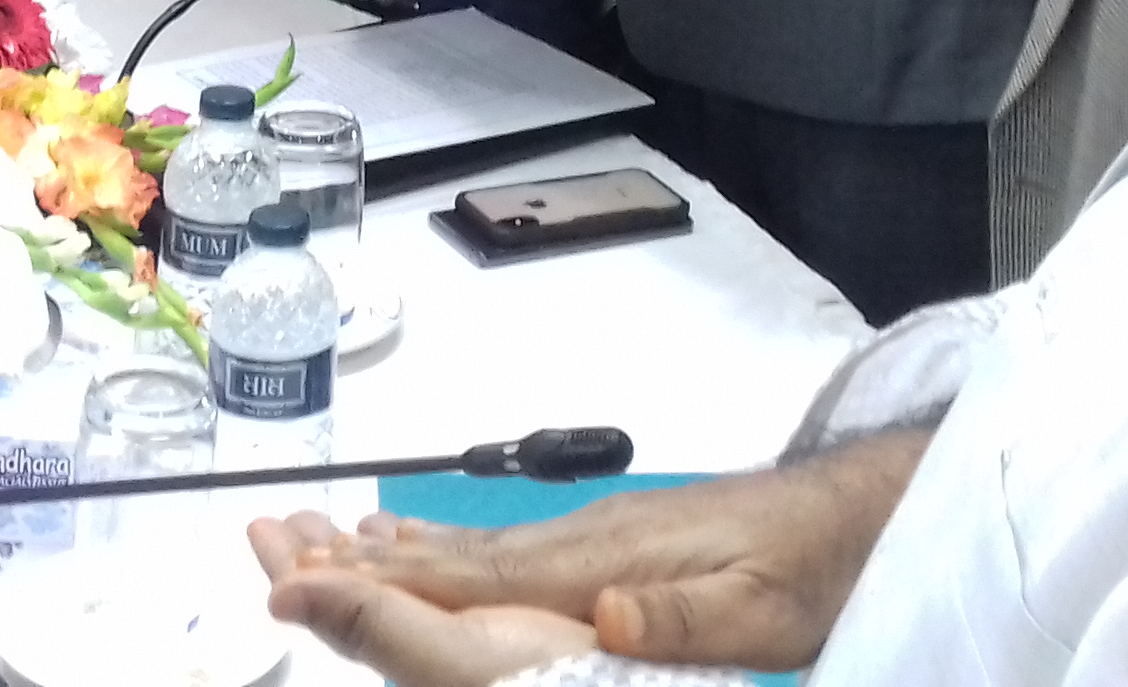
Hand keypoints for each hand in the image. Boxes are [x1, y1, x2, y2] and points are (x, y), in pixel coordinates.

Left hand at [254, 512, 594, 686]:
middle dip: (321, 555)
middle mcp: (436, 649)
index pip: (334, 610)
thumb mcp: (453, 657)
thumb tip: (280, 596)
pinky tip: (417, 541)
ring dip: (365, 553)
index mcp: (413, 658)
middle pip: (361, 598)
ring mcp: (475, 637)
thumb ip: (373, 623)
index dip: (294, 570)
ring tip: (340, 524)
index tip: (262, 526)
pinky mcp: (516, 624)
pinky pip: (450, 581)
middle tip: (289, 516)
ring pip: (402, 589)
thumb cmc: (550, 683)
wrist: (648, 683)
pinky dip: (422, 554)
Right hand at [282, 432, 929, 672]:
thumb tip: (606, 611)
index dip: (397, 586)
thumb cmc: (807, 568)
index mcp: (604, 561)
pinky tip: (419, 548)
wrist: (848, 514)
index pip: (482, 580)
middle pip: (455, 556)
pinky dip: (445, 551)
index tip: (318, 581)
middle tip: (279, 549)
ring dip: (394, 550)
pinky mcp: (603, 542)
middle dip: (365, 560)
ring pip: (471, 549)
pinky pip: (501, 552)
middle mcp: (581, 539)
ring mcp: (588, 535)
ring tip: (320, 539)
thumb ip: (682, 612)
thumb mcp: (760, 610)